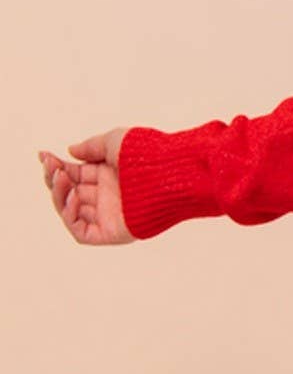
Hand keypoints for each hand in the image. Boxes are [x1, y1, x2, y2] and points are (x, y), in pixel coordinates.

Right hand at [38, 128, 135, 244]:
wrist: (167, 172)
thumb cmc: (146, 152)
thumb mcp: (114, 141)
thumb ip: (91, 147)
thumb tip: (70, 151)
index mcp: (110, 174)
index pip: (76, 173)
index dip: (58, 166)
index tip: (43, 155)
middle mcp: (108, 194)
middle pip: (71, 191)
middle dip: (56, 178)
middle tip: (50, 166)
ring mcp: (109, 214)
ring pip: (72, 211)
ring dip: (60, 195)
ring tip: (60, 177)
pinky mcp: (111, 232)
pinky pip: (81, 231)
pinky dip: (70, 216)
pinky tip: (72, 196)